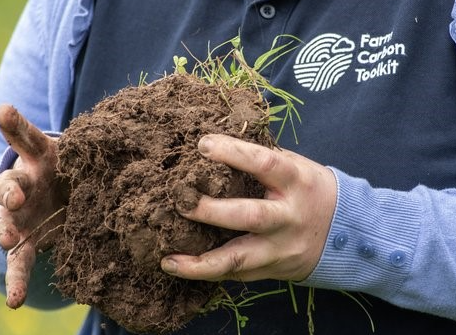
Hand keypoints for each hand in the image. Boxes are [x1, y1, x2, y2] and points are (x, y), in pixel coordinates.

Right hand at [0, 104, 65, 307]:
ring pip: (4, 224)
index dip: (15, 125)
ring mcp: (21, 217)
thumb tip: (43, 101)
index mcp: (36, 160)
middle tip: (15, 196)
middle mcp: (22, 187)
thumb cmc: (69, 169)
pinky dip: (16, 280)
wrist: (66, 197)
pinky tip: (14, 299)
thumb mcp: (66, 149)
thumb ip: (60, 133)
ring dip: (4, 231)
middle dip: (8, 191)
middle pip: (7, 186)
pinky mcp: (29, 242)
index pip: (23, 139)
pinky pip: (20, 262)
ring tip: (10, 240)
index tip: (5, 111)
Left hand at [161, 134, 336, 281]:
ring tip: (168, 261)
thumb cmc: (312, 191)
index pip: (264, 163)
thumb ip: (265, 159)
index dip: (234, 153)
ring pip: (239, 259)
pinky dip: (209, 272)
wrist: (347, 235)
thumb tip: (221, 142)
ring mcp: (281, 248)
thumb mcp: (298, 167)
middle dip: (211, 211)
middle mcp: (288, 217)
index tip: (202, 145)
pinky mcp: (274, 269)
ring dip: (200, 263)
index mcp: (296, 181)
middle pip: (249, 216)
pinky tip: (184, 268)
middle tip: (179, 202)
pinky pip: (239, 273)